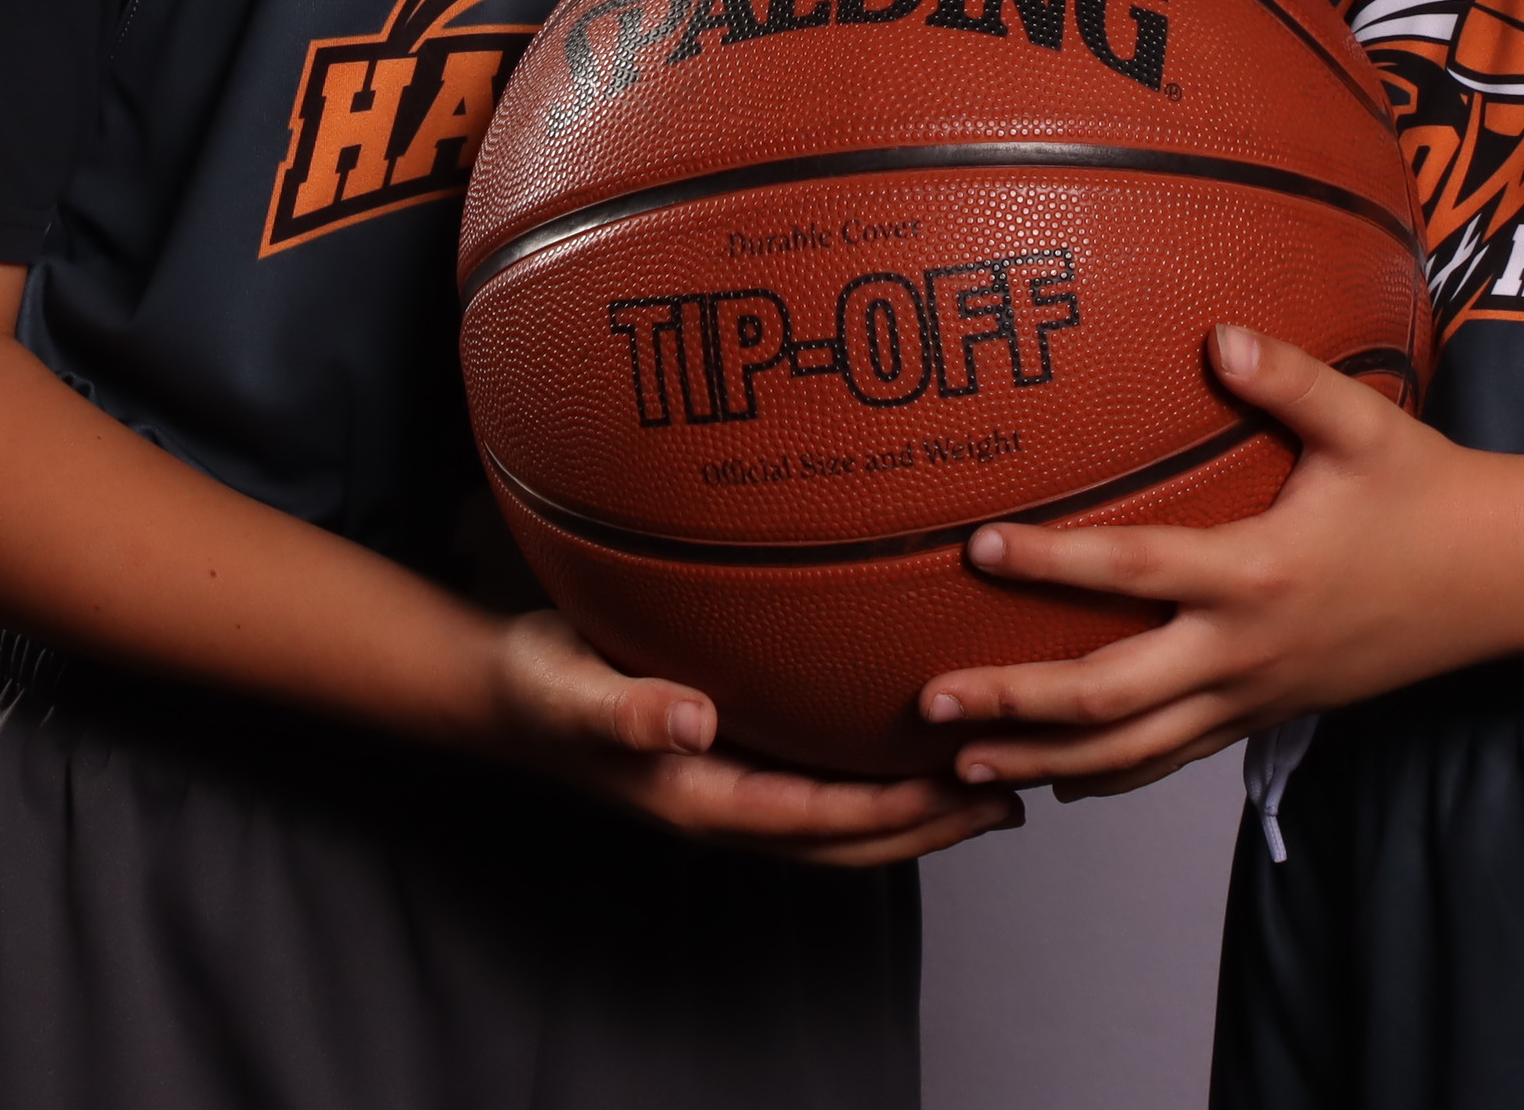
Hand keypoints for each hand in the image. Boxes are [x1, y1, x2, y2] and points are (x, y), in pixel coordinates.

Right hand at [480, 609, 1022, 866]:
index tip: (966, 788)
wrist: (507, 693)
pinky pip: (822, 785)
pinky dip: (878, 778)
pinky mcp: (735, 762)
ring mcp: (734, 791)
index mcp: (701, 799)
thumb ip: (624, 709)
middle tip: (1016, 793)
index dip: (897, 811)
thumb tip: (690, 722)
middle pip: (850, 838)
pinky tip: (916, 740)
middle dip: (931, 825)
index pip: (820, 820)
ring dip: (918, 812)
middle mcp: (728, 805)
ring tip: (995, 782)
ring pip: (843, 821)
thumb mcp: (569, 689)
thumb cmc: (539, 685)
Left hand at [916, 327, 1513, 797]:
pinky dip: (1108, 774)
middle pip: (1111, 695)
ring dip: (1044, 758)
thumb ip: (1291, 379)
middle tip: (931, 700)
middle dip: (1016, 703)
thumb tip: (1219, 337)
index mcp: (1259, 573)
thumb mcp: (1365, 425)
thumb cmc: (1428, 492)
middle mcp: (1246, 650)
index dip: (1052, 562)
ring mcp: (1255, 694)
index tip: (977, 546)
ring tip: (958, 764)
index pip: (1135, 571)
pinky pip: (1174, 760)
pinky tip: (1054, 778)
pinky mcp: (1266, 715)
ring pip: (1133, 750)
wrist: (1498, 581)